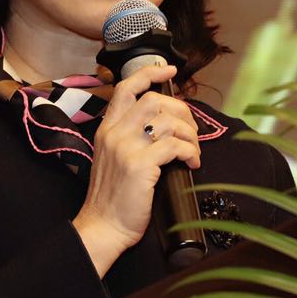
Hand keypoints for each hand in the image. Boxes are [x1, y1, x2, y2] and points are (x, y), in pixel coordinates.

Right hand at [72, 64, 201, 275]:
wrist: (103, 227)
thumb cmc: (113, 197)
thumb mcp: (114, 159)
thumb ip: (131, 138)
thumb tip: (166, 125)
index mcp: (107, 129)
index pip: (126, 87)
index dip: (150, 73)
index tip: (169, 70)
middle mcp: (114, 134)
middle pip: (155, 100)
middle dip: (182, 111)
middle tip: (192, 132)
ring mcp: (126, 148)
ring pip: (169, 121)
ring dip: (190, 134)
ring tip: (194, 152)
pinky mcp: (140, 166)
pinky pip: (175, 146)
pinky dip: (190, 152)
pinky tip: (192, 163)